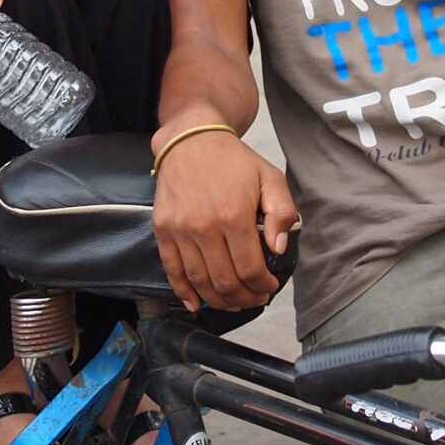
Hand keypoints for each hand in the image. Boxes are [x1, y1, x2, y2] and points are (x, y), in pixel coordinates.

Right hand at [153, 128, 298, 312]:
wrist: (191, 140)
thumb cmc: (233, 161)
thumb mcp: (270, 178)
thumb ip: (282, 212)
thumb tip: (278, 248)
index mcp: (234, 216)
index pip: (250, 269)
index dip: (262, 286)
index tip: (269, 287)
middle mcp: (204, 227)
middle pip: (225, 281)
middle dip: (244, 298)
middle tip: (254, 299)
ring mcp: (180, 230)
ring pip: (200, 281)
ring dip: (218, 301)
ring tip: (233, 302)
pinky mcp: (163, 230)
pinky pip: (172, 270)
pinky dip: (184, 291)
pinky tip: (196, 304)